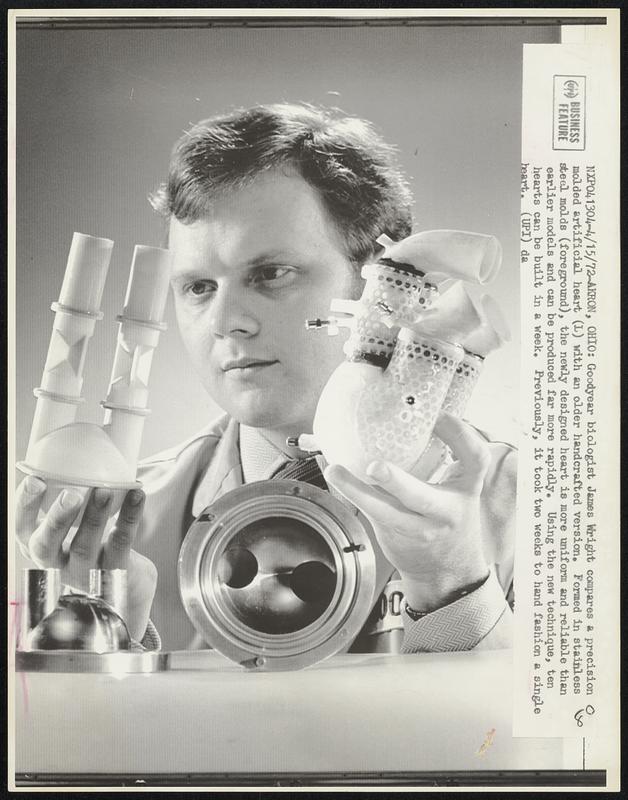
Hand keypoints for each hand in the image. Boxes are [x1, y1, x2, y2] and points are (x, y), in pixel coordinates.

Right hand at [15, 478, 156, 640]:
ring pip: (84, 547)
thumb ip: (71, 501)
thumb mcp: (75, 528)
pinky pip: (120, 545)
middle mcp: (57, 564)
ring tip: (104, 491)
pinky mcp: (113, 575)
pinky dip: (129, 517)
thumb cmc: (95, 546)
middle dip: (55, 519)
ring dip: (94, 517)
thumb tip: (77, 454)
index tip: (35, 480)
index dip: (25, 506)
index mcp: (41, 547)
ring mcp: (84, 574)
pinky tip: (137, 495)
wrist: (127, 588)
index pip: (22, 529)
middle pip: (45, 547)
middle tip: (70, 496)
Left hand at [324, 412, 490, 611]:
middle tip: (375, 467)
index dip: (461, 436)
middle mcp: (444, 512)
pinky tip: (335, 478)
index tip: (440, 418)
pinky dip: (351, 495)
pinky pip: (370, 514)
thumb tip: (420, 414)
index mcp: (465, 490)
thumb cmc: (449, 520)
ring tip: (336, 471)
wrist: (448, 572)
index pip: (475, 460)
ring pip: (385, 513)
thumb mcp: (459, 487)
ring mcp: (418, 528)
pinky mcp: (394, 536)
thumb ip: (448, 455)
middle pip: (422, 498)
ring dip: (357, 491)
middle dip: (397, 483)